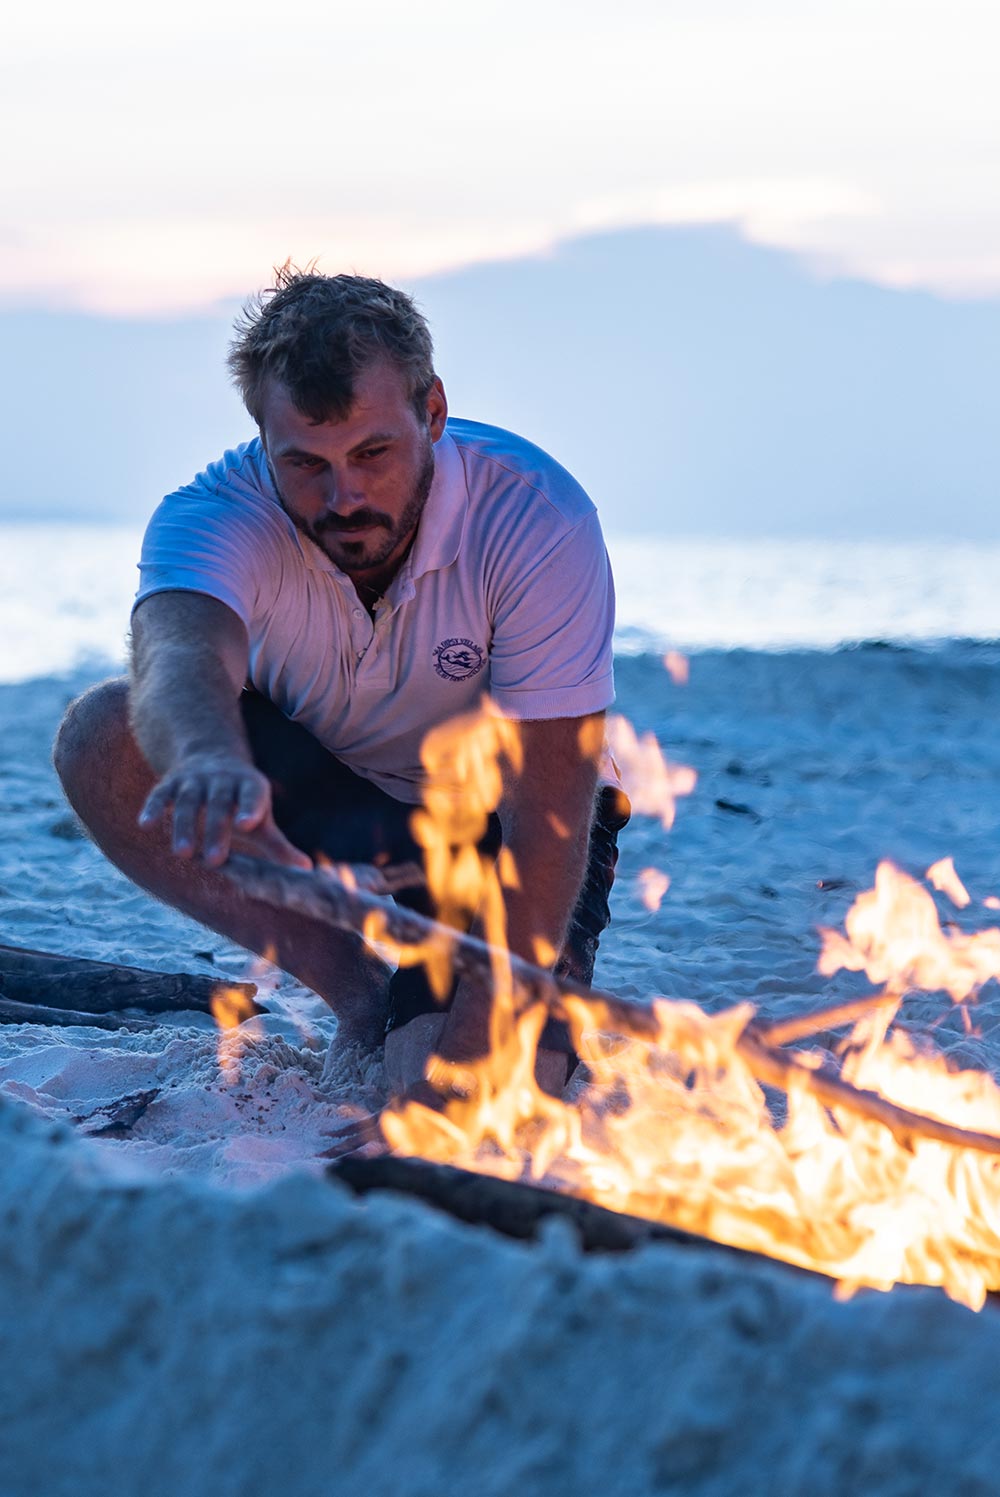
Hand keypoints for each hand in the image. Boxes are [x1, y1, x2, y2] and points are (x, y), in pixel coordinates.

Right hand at [138, 753, 311, 869]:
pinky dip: (153, 808)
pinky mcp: (170, 782)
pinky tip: (145, 825)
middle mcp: (222, 779)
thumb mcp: (261, 816)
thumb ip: (278, 844)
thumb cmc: (242, 799)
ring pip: (188, 801)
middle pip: (219, 803)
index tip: (248, 825)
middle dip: (216, 830)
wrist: (210, 755)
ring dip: (184, 826)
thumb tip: (305, 870)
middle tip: (215, 860)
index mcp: (250, 785)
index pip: (252, 794)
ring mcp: (194, 780)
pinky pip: (160, 794)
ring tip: (183, 854)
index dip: (250, 807)